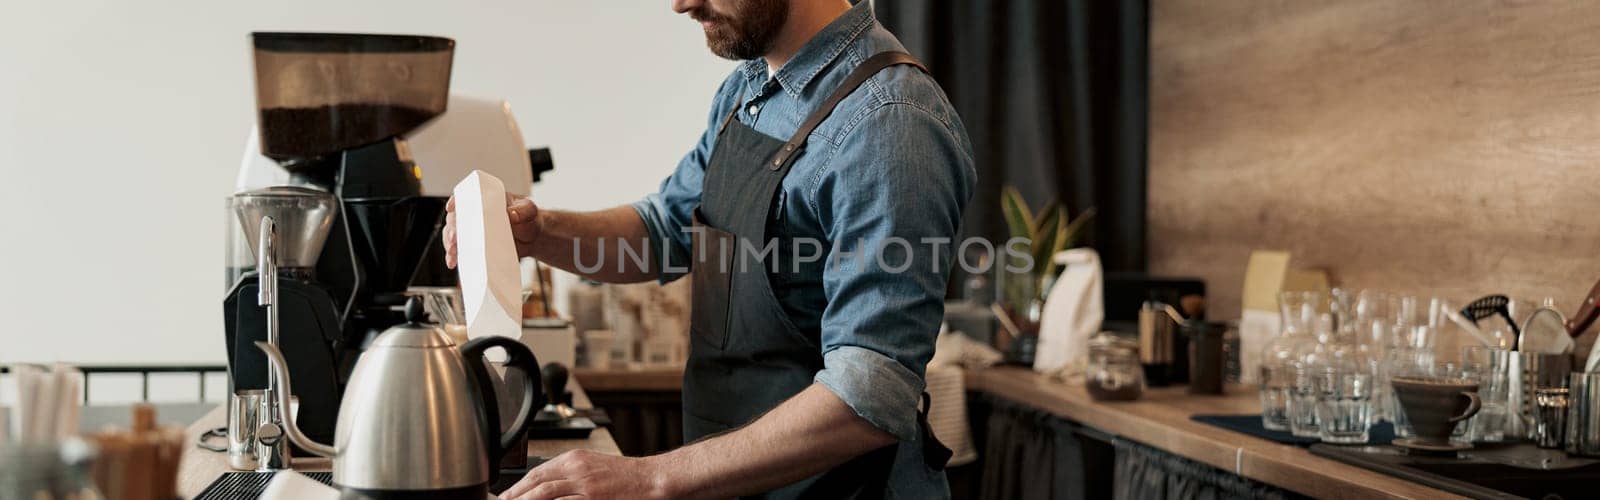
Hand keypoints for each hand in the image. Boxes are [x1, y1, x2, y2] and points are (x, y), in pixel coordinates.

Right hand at [442, 193, 541, 268]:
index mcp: (485, 200)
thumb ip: (523, 210)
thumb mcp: (529, 210)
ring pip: (453, 235)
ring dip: (450, 244)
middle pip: (456, 218)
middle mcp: (474, 214)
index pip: (466, 197)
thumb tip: (512, 214)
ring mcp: (473, 231)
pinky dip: (454, 256)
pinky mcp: (474, 246)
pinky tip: (452, 262)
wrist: (533, 238)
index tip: (451, 208)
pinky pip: (461, 250)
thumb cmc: (528, 218)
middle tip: (454, 238)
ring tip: (453, 253)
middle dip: (452, 228)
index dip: (456, 201)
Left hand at [500, 450, 671, 499]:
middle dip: (516, 495)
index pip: (538, 471)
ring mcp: (584, 485)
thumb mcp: (592, 466)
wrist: (650, 478)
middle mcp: (576, 469)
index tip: (508, 495)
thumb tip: (546, 484)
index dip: (519, 485)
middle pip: (536, 482)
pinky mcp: (592, 499)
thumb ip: (569, 473)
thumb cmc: (624, 475)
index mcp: (574, 459)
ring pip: (544, 494)